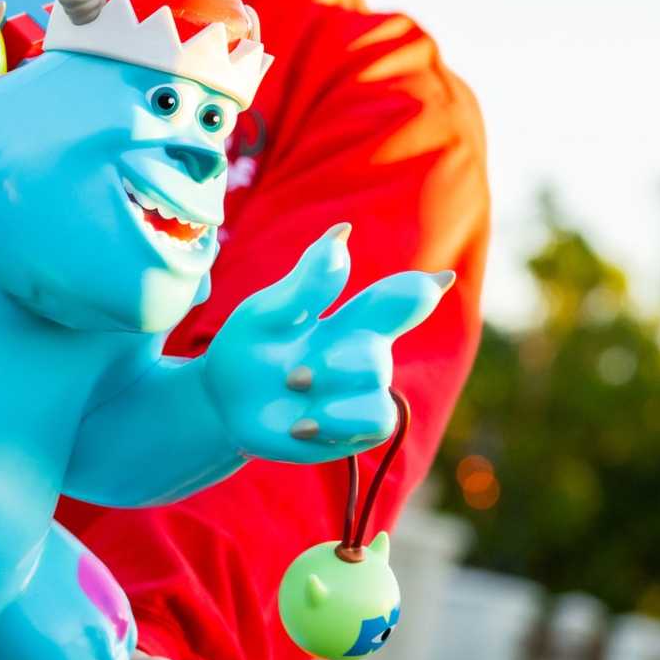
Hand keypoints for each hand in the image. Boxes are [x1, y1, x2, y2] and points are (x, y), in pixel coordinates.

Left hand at [203, 223, 450, 462]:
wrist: (220, 405)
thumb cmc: (247, 349)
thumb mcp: (268, 313)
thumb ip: (308, 282)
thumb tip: (343, 231)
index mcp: (349, 319)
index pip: (392, 300)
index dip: (417, 291)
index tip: (439, 280)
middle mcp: (363, 353)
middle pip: (377, 348)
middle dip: (339, 360)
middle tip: (294, 375)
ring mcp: (361, 392)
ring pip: (378, 386)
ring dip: (335, 389)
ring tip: (293, 390)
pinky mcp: (354, 428)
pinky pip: (376, 422)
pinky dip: (338, 422)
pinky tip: (301, 425)